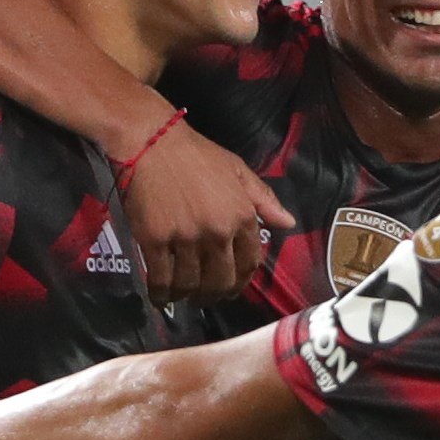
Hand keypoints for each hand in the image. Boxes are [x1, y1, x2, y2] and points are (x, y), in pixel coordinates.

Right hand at [122, 121, 295, 303]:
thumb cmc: (196, 154)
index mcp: (242, 216)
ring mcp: (186, 238)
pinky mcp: (155, 240)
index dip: (242, 280)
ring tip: (183, 298)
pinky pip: (162, 279)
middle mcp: (217, 232)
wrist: (151, 141)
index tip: (232, 285)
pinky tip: (161, 297)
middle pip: (222, 281)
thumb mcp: (238, 170)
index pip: (250, 262)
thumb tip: (289, 223)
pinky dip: (162, 294)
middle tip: (206, 298)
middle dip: (215, 295)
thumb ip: (265, 200)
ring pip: (191, 284)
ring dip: (188, 297)